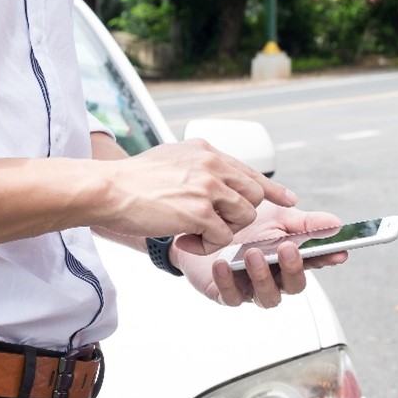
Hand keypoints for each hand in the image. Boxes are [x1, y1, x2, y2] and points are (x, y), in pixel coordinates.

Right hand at [94, 140, 297, 252]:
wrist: (107, 189)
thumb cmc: (133, 179)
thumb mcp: (172, 158)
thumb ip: (199, 164)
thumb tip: (218, 173)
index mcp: (207, 151)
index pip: (251, 171)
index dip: (273, 189)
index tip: (290, 200)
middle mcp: (212, 165)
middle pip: (255, 196)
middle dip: (241, 216)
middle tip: (215, 224)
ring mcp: (208, 187)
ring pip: (244, 217)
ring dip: (224, 232)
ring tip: (196, 233)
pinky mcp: (199, 212)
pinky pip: (222, 237)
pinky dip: (208, 245)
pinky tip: (185, 240)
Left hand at [174, 204, 346, 308]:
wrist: (203, 225)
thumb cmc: (242, 223)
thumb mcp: (276, 215)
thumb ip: (305, 222)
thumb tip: (336, 223)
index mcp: (290, 258)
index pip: (316, 261)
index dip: (329, 258)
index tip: (339, 251)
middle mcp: (275, 276)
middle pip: (294, 286)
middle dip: (293, 269)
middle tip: (288, 248)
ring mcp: (252, 288)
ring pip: (267, 296)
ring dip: (263, 276)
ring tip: (254, 253)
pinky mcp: (226, 294)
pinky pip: (231, 296)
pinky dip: (228, 281)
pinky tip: (223, 264)